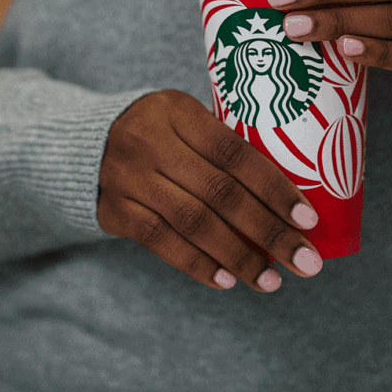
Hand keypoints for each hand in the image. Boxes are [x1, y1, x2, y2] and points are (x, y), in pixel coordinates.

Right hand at [97, 90, 322, 291]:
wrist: (83, 143)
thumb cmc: (159, 132)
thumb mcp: (185, 119)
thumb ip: (224, 146)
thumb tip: (290, 197)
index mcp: (176, 110)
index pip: (235, 152)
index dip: (274, 187)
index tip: (309, 219)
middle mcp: (149, 141)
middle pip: (220, 193)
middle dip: (269, 232)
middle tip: (305, 262)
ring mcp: (128, 177)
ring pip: (193, 222)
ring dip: (238, 257)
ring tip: (272, 280)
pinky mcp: (114, 210)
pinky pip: (161, 242)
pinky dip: (197, 264)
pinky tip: (227, 280)